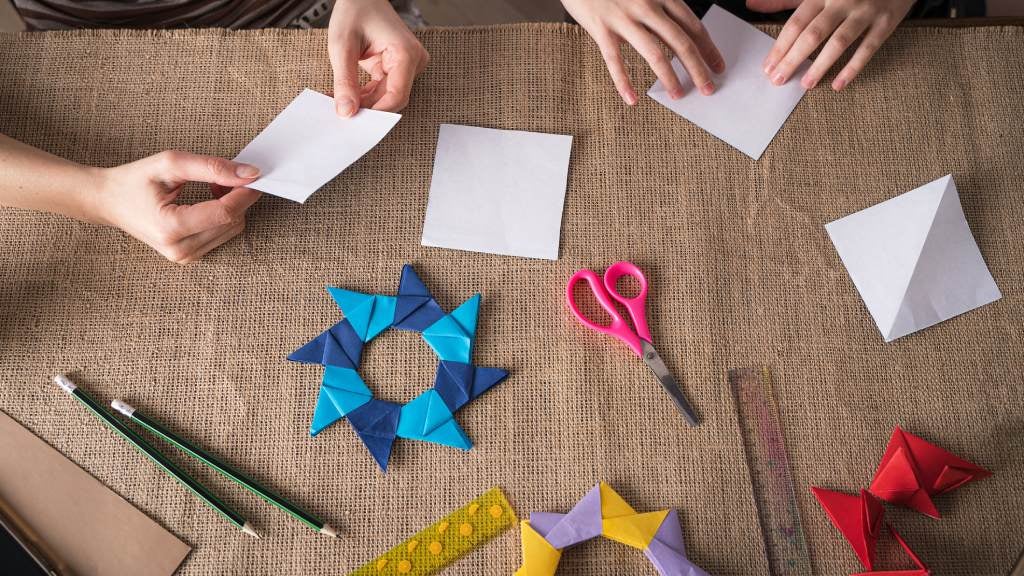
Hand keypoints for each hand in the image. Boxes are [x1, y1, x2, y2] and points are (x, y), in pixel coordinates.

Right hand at [94, 151, 261, 263]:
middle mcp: (179, 249)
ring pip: (232, 230)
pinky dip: (224, 216)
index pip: (224, 213)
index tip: (254, 175)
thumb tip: (249, 173)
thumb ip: (211, 168)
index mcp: (170, 228)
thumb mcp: (170, 163)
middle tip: (227, 174)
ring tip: (213, 186)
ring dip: (232, 206)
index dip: (244, 193)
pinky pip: (222, 235)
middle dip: (238, 197)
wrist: (108, 201)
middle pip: (232, 222)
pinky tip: (210, 201)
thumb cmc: (134, 180)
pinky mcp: (189, 257)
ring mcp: (184, 257)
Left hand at [328, 0, 428, 116]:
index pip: (396, 96)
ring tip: (339, 100)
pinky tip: (348, 95)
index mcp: (405, 53)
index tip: (353, 118)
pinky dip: (364, 94)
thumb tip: (346, 111)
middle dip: (366, 107)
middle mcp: (413, 61)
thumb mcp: (342, 46)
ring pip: (386, 97)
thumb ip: (344, 81)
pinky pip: (383, 89)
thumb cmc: (355, 10)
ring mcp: (408, 65)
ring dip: (363, 102)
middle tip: (341, 112)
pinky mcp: (398, 68)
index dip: (375, 111)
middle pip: (391, 98)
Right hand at [561, 0, 724, 104]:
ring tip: (678, 94)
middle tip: (708, 88)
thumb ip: (657, 11)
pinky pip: (615, 60)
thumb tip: (672, 38)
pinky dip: (624, 82)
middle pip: (681, 42)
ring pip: (654, 53)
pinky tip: (631, 99)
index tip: (717, 66)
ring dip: (669, 77)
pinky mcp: (601, 28)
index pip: (692, 25)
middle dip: (698, 68)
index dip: (708, 48)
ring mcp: (624, 17)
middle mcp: (646, 5)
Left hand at [756, 0, 914, 90]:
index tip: (768, 67)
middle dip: (793, 59)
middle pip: (813, 34)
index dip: (780, 46)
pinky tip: (838, 84)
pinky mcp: (886, 21)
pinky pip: (868, 47)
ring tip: (806, 84)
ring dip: (820, 65)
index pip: (796, 23)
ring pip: (839, 42)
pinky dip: (853, 67)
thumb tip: (751, 4)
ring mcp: (865, 11)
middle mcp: (842, 1)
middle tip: (778, 80)